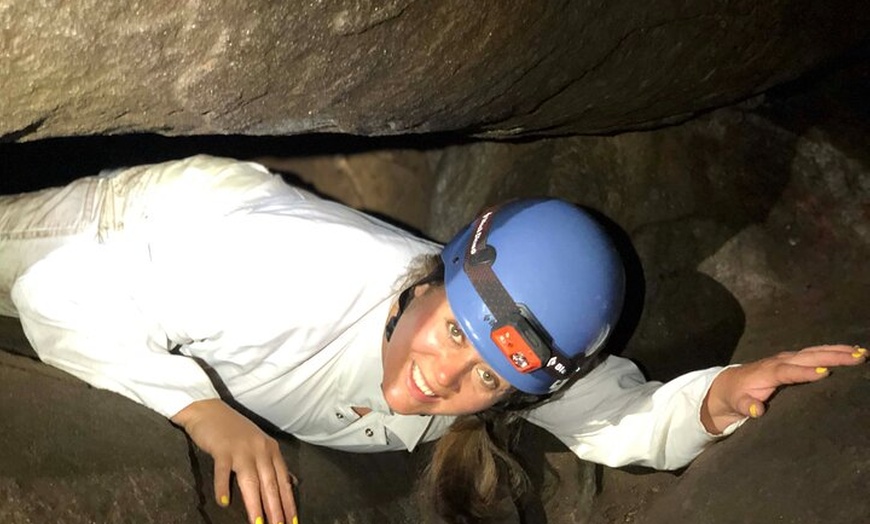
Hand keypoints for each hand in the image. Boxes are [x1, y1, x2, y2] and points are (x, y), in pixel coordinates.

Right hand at [171, 399, 296, 523]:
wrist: (209, 410)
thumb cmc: (235, 431)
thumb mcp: (259, 445)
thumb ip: (272, 463)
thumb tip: (290, 483)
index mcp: (271, 450)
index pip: (283, 480)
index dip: (288, 502)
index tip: (292, 521)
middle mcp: (260, 449)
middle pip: (270, 483)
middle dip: (275, 509)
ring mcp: (241, 449)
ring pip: (251, 481)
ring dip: (255, 504)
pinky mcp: (222, 449)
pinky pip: (223, 471)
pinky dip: (223, 487)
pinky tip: (224, 502)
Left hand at [701, 344, 866, 433]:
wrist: (731, 383)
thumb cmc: (736, 396)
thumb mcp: (737, 404)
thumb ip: (746, 406)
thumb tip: (757, 410)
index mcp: (769, 373)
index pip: (788, 371)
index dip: (805, 372)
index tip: (824, 373)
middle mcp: (781, 362)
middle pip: (808, 357)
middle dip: (832, 357)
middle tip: (858, 358)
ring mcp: (789, 359)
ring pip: (815, 352)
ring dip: (838, 351)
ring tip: (861, 353)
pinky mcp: (795, 360)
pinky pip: (816, 353)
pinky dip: (833, 351)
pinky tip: (851, 351)